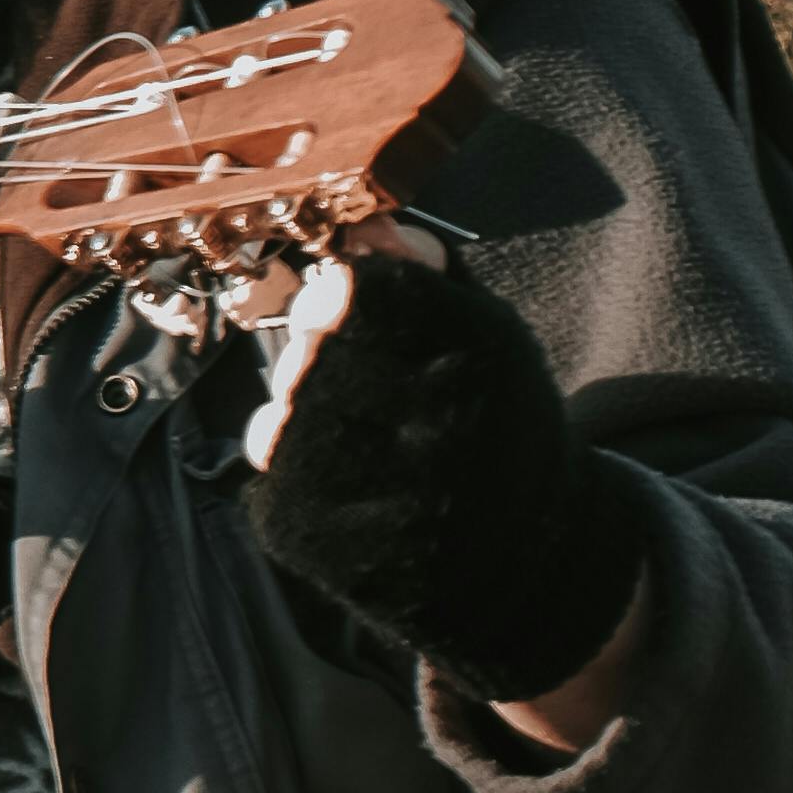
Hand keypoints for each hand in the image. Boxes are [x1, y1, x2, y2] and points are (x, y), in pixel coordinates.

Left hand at [239, 233, 651, 730]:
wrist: (520, 566)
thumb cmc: (494, 427)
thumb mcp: (489, 337)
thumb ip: (426, 273)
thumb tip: (366, 226)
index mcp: (479, 366)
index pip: (360, 297)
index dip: (337, 294)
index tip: (342, 302)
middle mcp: (429, 435)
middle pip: (311, 354)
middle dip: (318, 351)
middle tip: (351, 373)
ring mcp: (372, 500)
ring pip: (282, 411)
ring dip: (305, 407)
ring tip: (359, 431)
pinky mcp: (320, 545)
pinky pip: (272, 468)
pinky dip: (296, 460)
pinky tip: (346, 473)